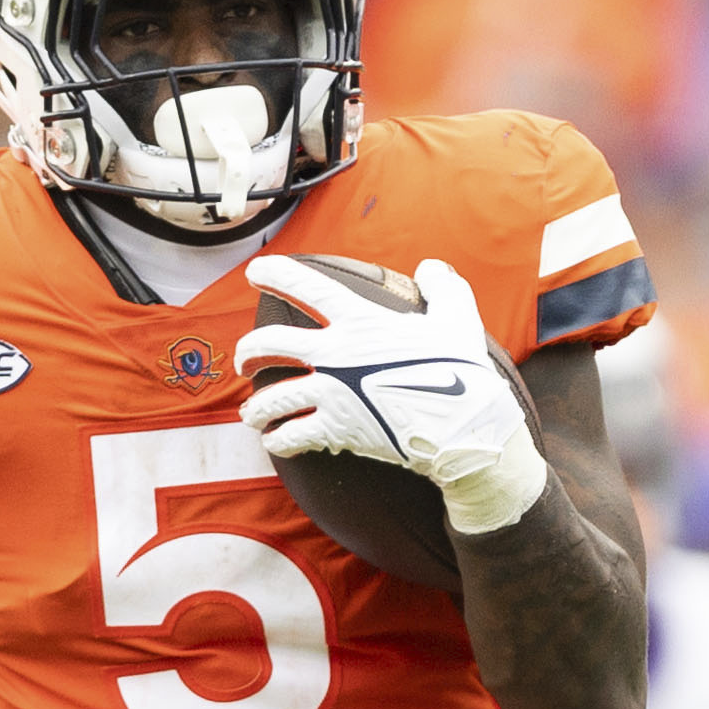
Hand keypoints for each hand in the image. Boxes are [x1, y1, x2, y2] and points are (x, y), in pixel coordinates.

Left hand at [235, 254, 551, 534]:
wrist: (464, 424)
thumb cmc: (463, 368)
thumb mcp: (458, 316)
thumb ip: (443, 287)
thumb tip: (432, 267)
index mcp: (359, 320)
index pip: (306, 286)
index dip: (275, 274)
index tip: (254, 270)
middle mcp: (334, 354)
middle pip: (268, 345)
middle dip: (248, 352)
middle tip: (245, 360)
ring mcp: (330, 393)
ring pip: (270, 399)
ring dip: (255, 408)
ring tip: (252, 415)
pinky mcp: (335, 430)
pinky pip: (290, 436)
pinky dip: (278, 440)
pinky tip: (275, 441)